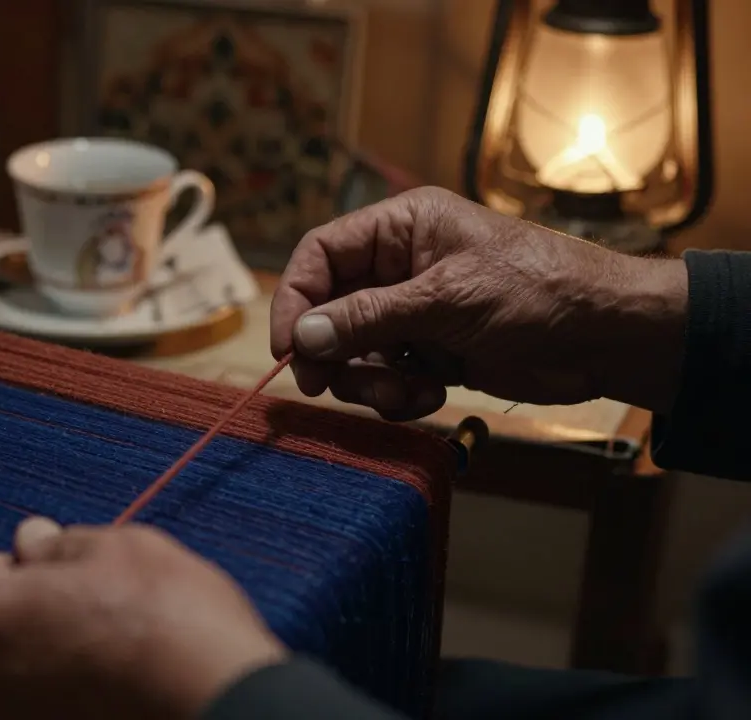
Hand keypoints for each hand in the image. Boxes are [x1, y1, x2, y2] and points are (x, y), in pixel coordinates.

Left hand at [0, 518, 285, 719]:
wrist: (222, 710)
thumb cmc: (165, 625)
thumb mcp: (115, 550)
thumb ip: (57, 549)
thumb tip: (32, 543)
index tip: (20, 565)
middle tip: (51, 607)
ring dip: (13, 673)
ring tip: (83, 651)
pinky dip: (42, 708)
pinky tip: (98, 688)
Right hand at [270, 187, 689, 419]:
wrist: (608, 338)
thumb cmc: (537, 292)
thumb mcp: (446, 299)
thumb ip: (368, 317)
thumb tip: (301, 335)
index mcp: (402, 228)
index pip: (321, 255)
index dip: (295, 298)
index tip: (287, 347)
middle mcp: (400, 267)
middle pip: (330, 309)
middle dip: (331, 351)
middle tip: (328, 385)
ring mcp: (415, 312)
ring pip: (354, 351)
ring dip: (368, 380)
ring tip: (405, 390)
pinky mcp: (432, 352)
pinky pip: (387, 376)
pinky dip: (399, 393)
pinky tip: (432, 392)